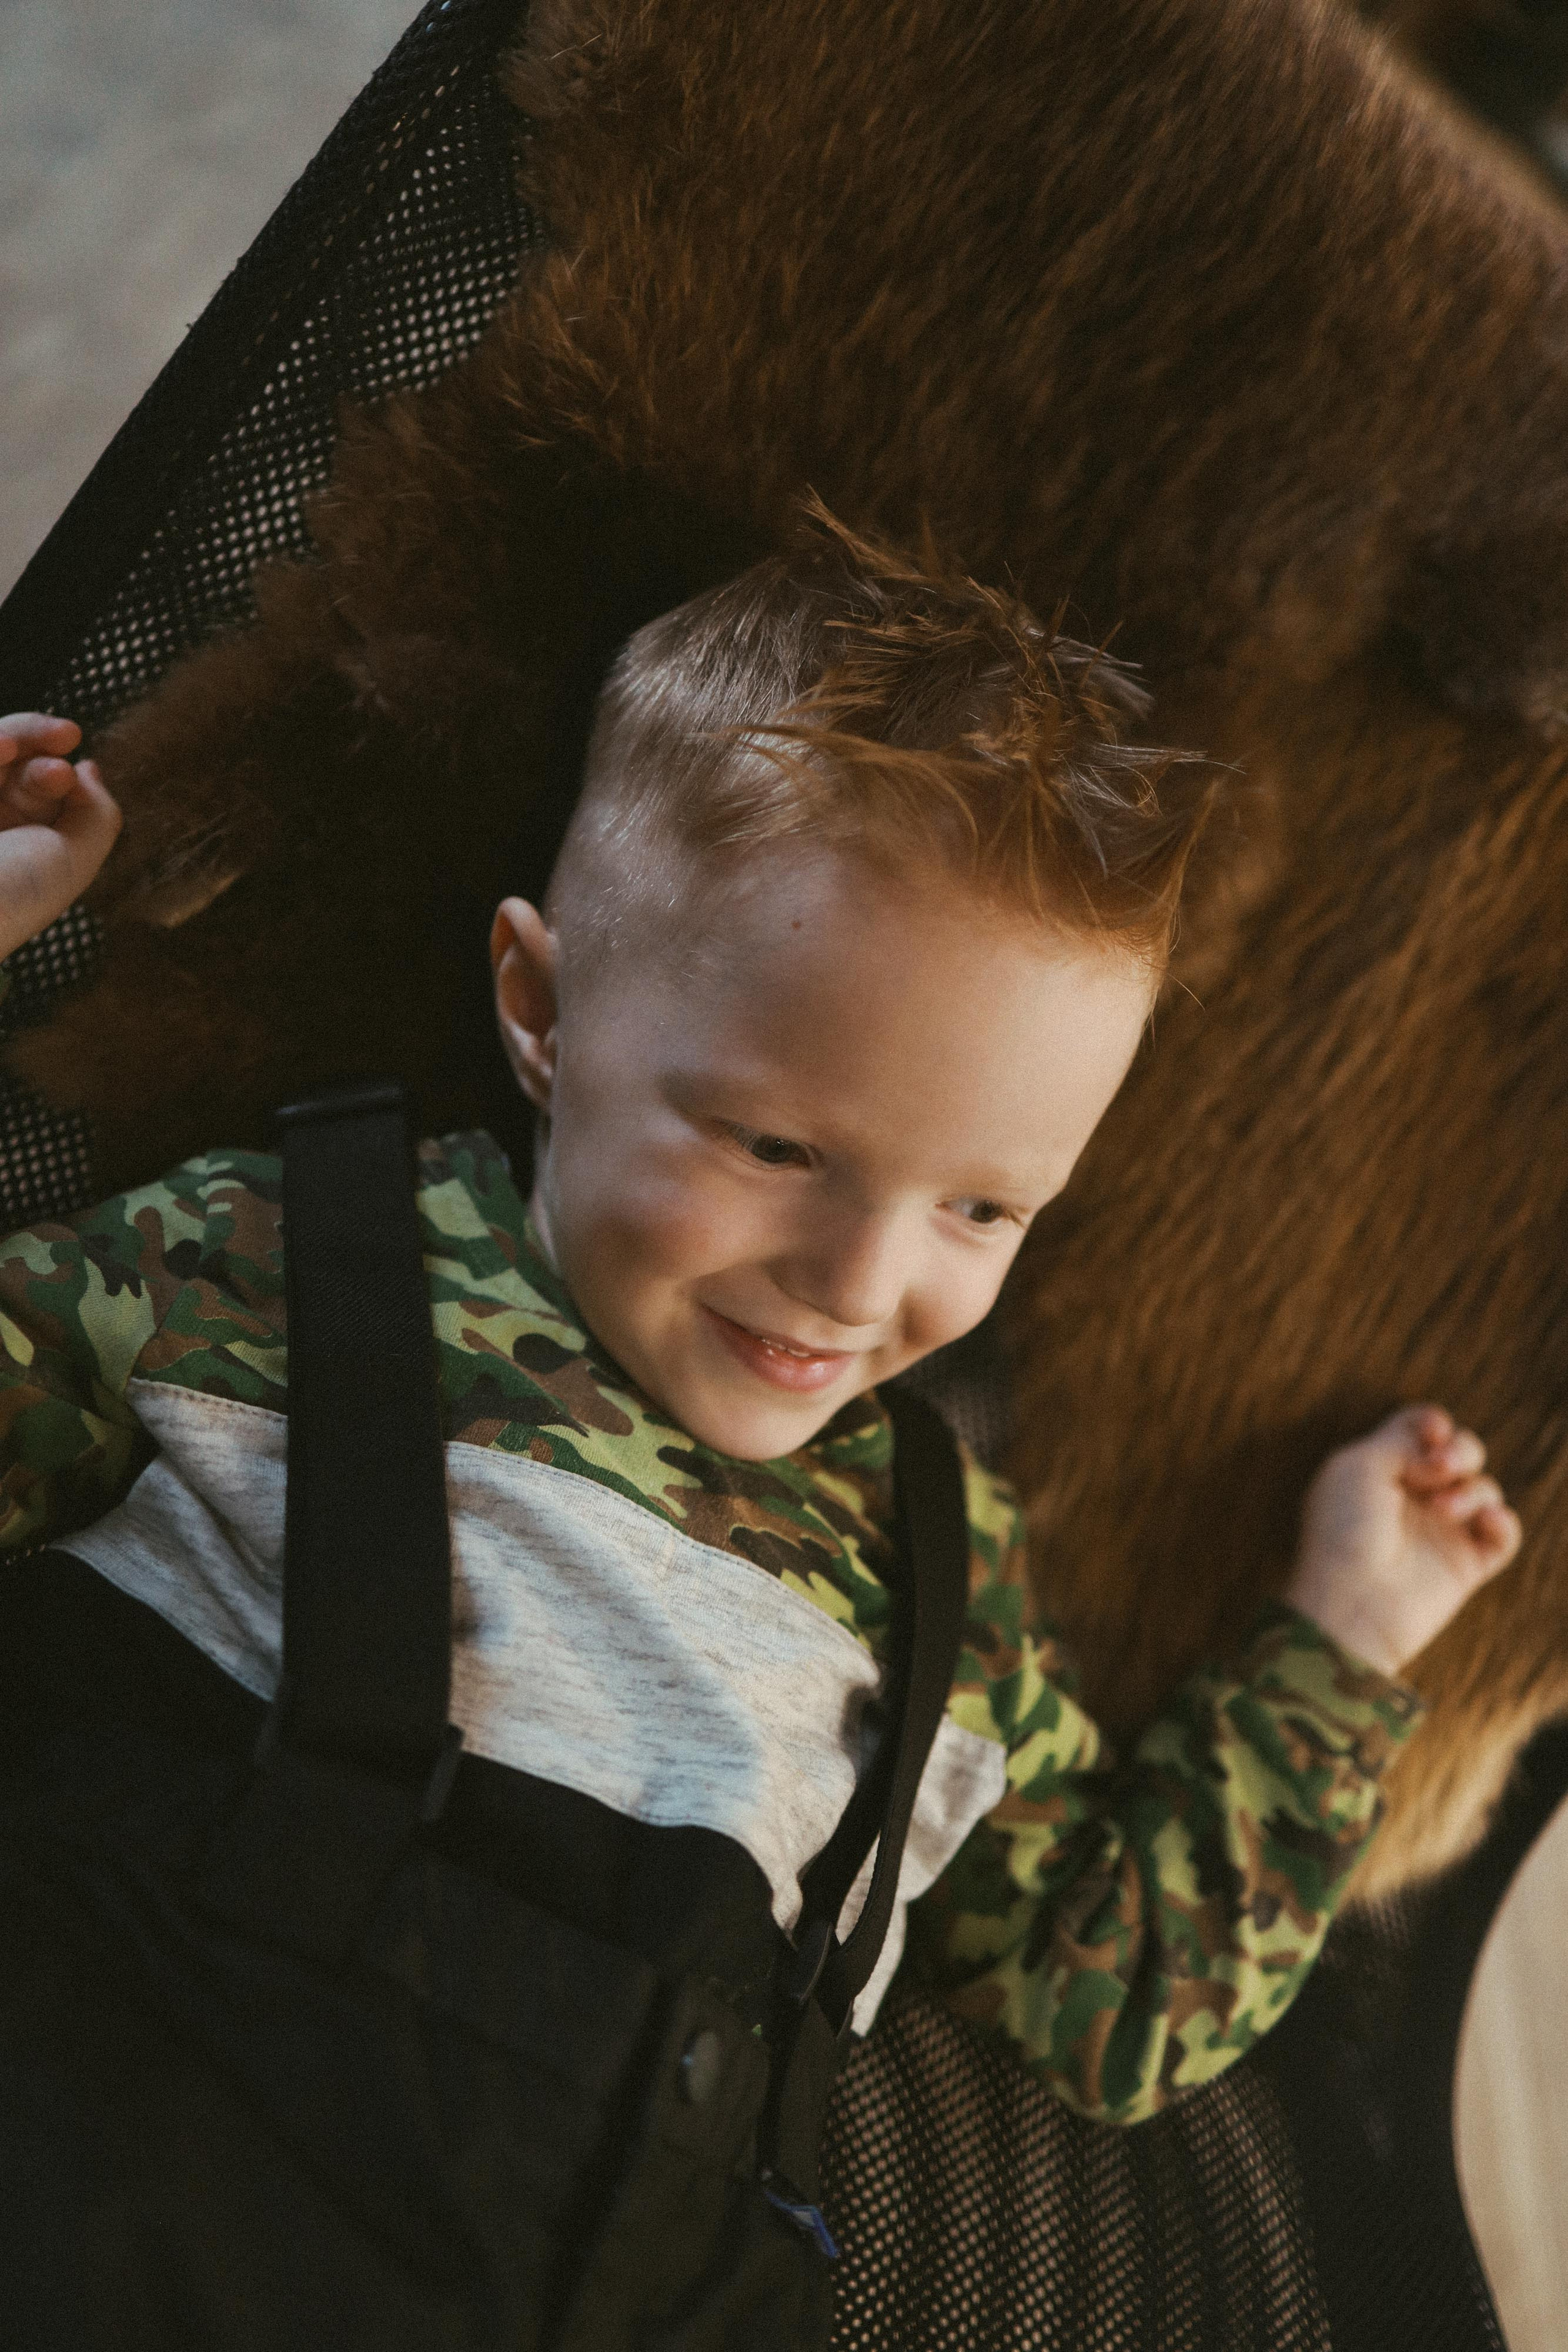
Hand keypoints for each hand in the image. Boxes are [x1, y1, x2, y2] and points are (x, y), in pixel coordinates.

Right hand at [0, 714, 121, 961]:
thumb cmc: (15, 896)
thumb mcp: (75, 858)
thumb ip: (97, 813)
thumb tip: (89, 769)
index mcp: (25, 847)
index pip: (45, 791)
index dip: (62, 773)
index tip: (71, 772)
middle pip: (18, 763)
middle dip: (43, 745)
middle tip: (67, 736)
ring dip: (17, 736)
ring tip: (19, 742)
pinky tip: (4, 746)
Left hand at [1285, 1403, 1521, 1676]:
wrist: (1353, 1600)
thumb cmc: (1343, 1530)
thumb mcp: (1359, 1465)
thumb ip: (1403, 1440)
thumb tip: (1439, 1446)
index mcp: (1381, 1469)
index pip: (1418, 1430)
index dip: (1432, 1423)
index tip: (1432, 1430)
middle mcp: (1413, 1497)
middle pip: (1461, 1453)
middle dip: (1461, 1450)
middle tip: (1439, 1468)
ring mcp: (1441, 1530)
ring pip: (1484, 1489)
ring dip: (1471, 1490)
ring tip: (1443, 1510)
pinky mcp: (1466, 1565)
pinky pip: (1504, 1535)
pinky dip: (1502, 1523)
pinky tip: (1485, 1521)